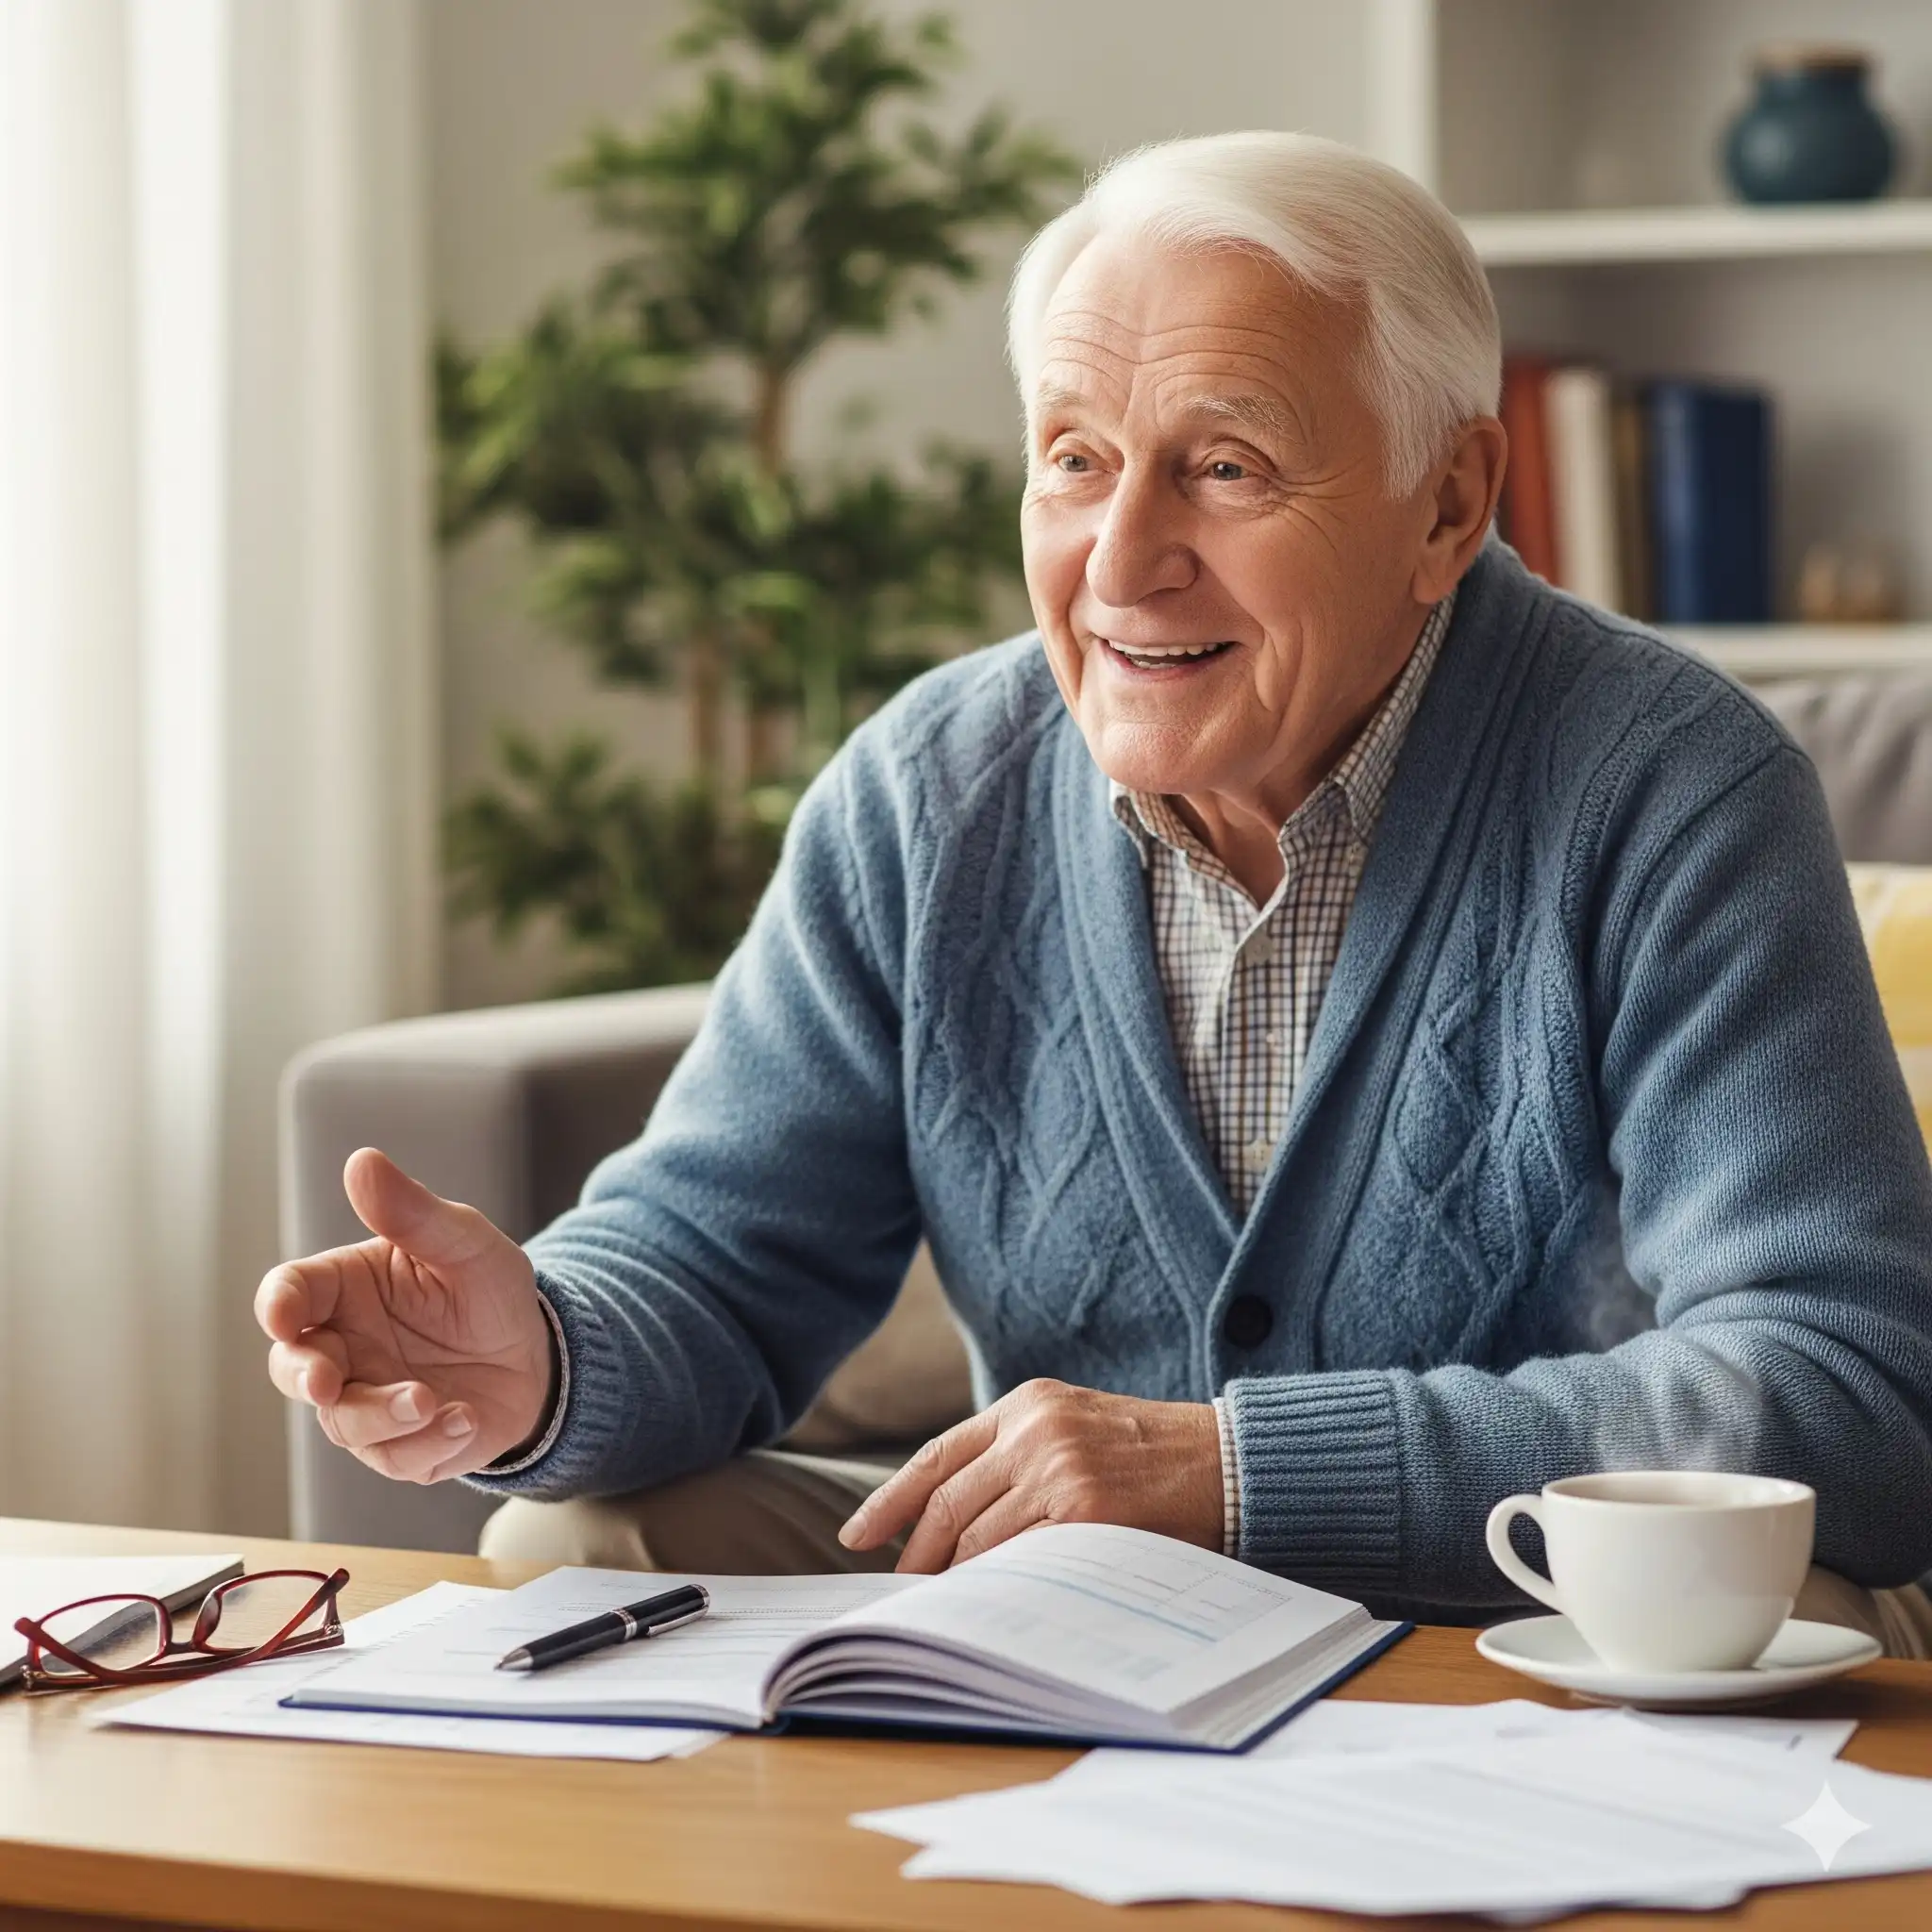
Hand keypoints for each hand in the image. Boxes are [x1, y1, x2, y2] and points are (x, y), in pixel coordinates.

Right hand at [254, 1148, 553, 1483]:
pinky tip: (464, 1418)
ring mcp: (366, 1399)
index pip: (290, 1293)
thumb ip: (413, 1212)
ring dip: (382, 1416)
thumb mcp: (465, 1242)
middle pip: (291, 1367)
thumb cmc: (489, 1290)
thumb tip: (363, 1162)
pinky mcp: (400, 1446)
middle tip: (327, 1381)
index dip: (278, 1305)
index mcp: (346, 1289)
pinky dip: (427, 1443)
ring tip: (431, 1400)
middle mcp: (344, 1347)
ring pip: (342, 1422)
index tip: (284, 1316)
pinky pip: (396, 1457)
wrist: (537, 1354)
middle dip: (303, 1376)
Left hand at [838, 1379, 1223, 1572]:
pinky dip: (999, 1587)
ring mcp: (1057, 1468)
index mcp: (1028, 1403)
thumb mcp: (1078, 1431)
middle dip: (918, 1553)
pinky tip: (992, 1606)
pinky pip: (1019, 1560)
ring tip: (948, 1607)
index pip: (939, 1455)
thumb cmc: (1156, 1459)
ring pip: (976, 1537)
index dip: (891, 1500)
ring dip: (956, 1578)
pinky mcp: (1084, 1509)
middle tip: (905, 1591)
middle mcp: (1035, 1428)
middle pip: (947, 1502)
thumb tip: (951, 1523)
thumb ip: (1020, 1458)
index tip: (856, 1536)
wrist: (1230, 1463)